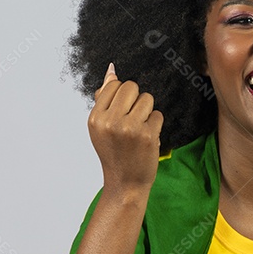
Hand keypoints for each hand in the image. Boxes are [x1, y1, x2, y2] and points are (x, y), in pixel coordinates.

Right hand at [88, 62, 163, 195]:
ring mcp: (130, 128)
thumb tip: (111, 70)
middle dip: (135, 99)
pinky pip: (157, 114)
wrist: (125, 183)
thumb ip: (104, 99)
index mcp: (95, 118)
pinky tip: (147, 137)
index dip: (122, 95)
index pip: (114, 85)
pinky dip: (155, 124)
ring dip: (147, 111)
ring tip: (139, 128)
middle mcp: (110, 122)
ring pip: (147, 98)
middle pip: (131, 87)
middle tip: (132, 118)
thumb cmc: (114, 153)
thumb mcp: (100, 127)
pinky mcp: (148, 135)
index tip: (121, 111)